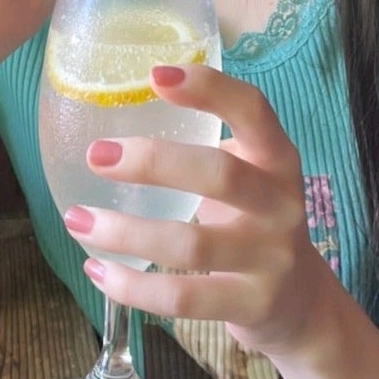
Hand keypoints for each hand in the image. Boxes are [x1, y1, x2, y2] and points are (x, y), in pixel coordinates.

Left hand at [63, 63, 334, 362]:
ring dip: (124, 232)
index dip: (208, 88)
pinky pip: (182, 298)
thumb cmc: (253, 220)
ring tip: (77, 219)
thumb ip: (202, 147)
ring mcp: (271, 258)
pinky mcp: (252, 305)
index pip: (252, 109)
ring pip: (190, 243)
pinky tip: (96, 270)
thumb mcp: (248, 175)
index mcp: (276, 157)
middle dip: (152, 162)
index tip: (154, 74)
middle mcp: (281, 203)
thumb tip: (114, 114)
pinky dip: (132, 286)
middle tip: (95, 155)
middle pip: (218, 174)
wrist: (301, 302)